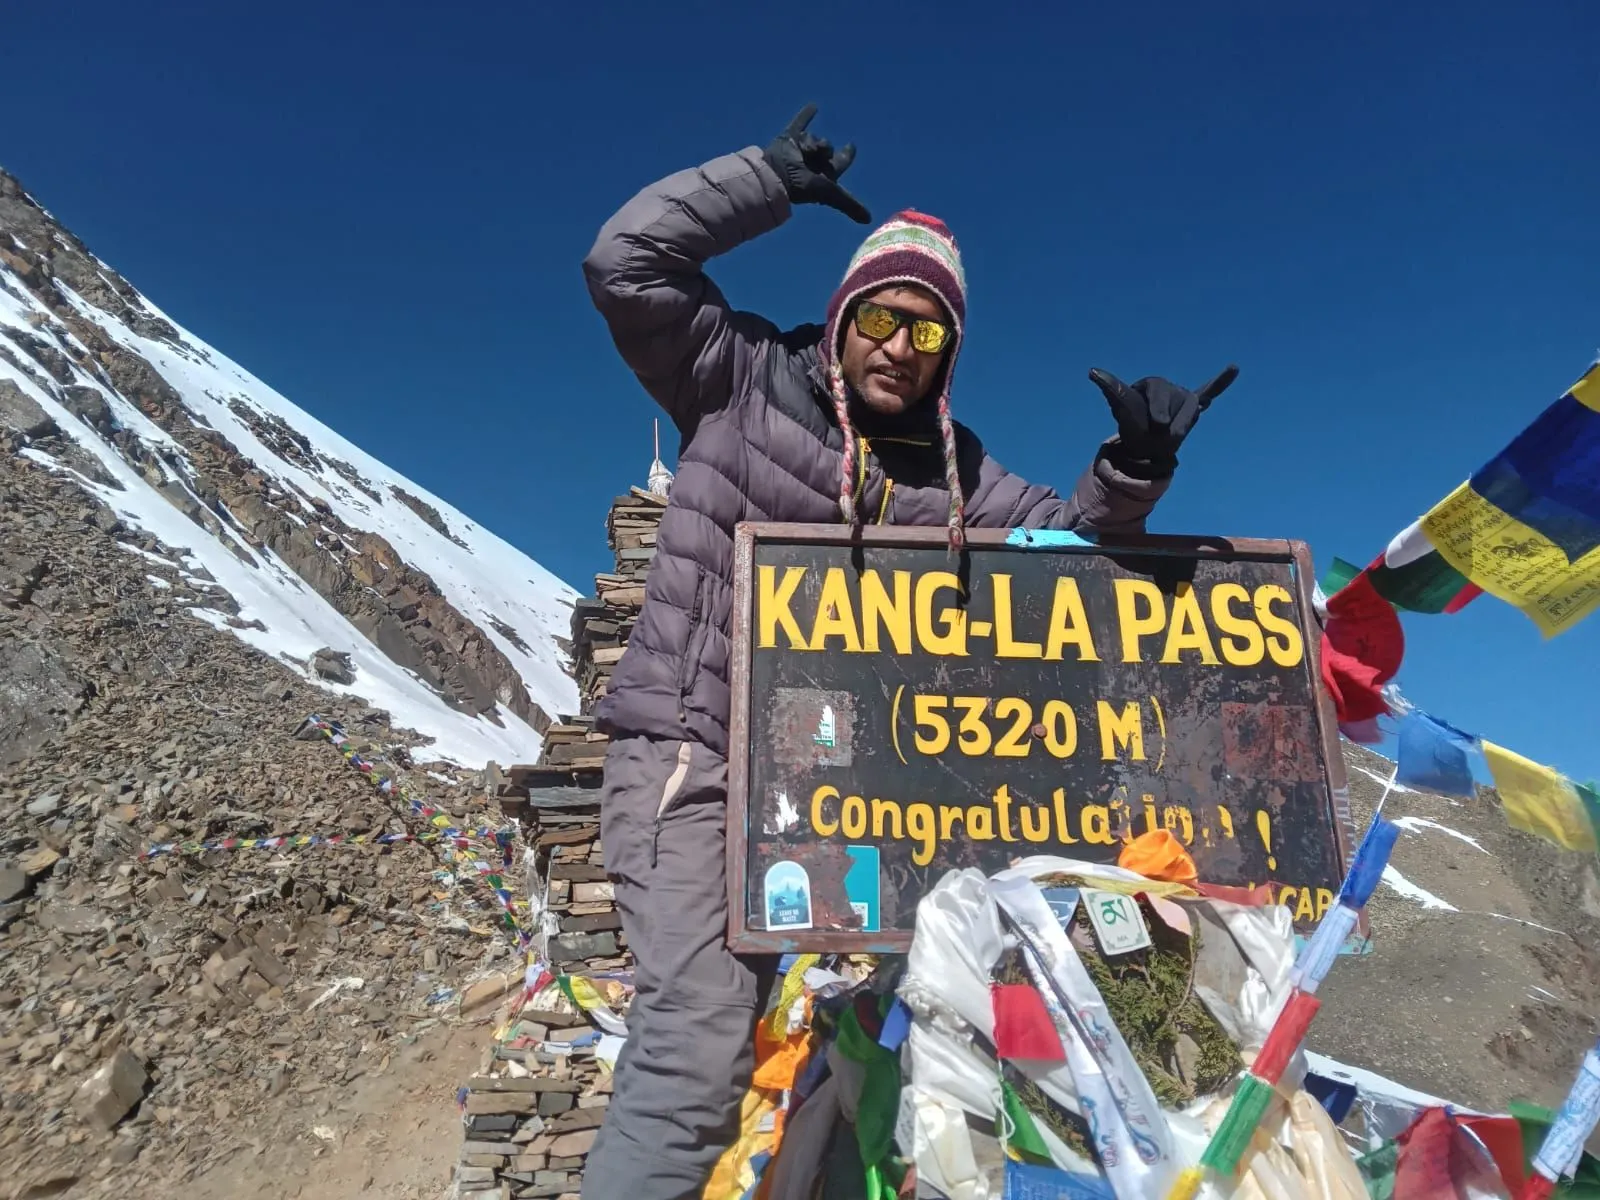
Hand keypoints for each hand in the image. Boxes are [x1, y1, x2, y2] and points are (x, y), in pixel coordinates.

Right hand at [762, 104, 871, 224]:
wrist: (777, 176)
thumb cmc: (803, 187)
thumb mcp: (831, 194)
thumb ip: (850, 205)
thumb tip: (869, 221)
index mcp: (825, 173)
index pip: (841, 161)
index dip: (848, 153)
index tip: (852, 146)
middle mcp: (814, 161)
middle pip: (828, 148)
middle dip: (825, 149)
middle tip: (817, 154)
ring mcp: (801, 149)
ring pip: (815, 138)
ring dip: (811, 143)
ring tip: (803, 152)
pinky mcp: (790, 138)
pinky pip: (800, 123)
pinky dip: (806, 115)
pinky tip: (814, 107)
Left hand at [1088, 364, 1238, 471]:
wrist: (1144, 442)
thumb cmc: (1132, 422)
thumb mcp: (1120, 407)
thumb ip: (1111, 388)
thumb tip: (1092, 372)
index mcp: (1154, 384)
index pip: (1161, 392)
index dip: (1160, 410)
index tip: (1159, 424)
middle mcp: (1172, 387)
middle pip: (1181, 405)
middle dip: (1171, 424)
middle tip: (1161, 437)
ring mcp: (1185, 397)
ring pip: (1192, 414)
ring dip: (1181, 428)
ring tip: (1167, 436)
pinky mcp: (1195, 406)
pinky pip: (1211, 392)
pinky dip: (1221, 382)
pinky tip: (1233, 368)